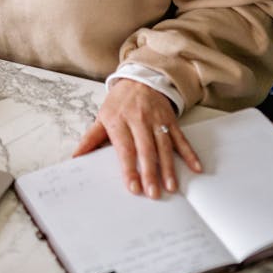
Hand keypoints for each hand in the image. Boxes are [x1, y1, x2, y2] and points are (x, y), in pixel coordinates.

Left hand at [72, 79, 201, 198]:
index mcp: (120, 121)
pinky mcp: (171, 121)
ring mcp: (157, 121)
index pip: (125, 149)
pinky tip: (196, 168)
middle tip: (153, 193)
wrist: (140, 78)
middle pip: (146, 150)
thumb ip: (90, 139)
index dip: (129, 169)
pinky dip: (190, 153)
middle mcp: (139, 121)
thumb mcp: (101, 116)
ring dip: (168, 168)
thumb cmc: (119, 102)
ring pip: (164, 147)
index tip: (133, 187)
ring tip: (171, 187)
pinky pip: (181, 139)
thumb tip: (76, 157)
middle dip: (150, 173)